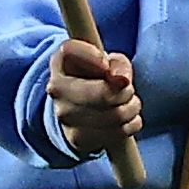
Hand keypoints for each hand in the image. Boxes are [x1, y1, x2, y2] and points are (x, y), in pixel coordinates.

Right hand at [43, 38, 141, 160]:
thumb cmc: (98, 77)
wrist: (80, 105)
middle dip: (126, 91)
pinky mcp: (77, 138)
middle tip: (126, 88)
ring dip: (132, 108)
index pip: (71, 51)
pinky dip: (131, 124)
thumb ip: (118, 64)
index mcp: (60, 62)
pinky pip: (119, 132)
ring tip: (126, 102)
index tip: (106, 62)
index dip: (95, 57)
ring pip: (116, 115)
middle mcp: (56, 90)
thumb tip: (120, 79)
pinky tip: (123, 118)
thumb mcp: (109, 61)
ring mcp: (64, 116)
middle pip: (106, 94)